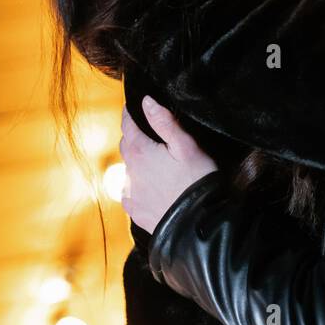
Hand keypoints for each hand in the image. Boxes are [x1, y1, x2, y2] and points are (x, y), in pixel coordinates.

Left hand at [118, 97, 217, 233]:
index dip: (129, 115)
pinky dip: (139, 187)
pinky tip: (154, 189)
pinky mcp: (135, 211)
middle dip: (134, 139)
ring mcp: (130, 193)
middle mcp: (129, 172)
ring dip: (138, 165)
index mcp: (140, 152)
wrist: (197, 223)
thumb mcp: (186, 145)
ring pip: (129, 171)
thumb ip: (164, 121)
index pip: (128, 126)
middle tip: (150, 136)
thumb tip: (146, 101)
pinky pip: (131, 193)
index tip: (131, 108)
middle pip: (127, 148)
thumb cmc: (196, 179)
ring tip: (157, 166)